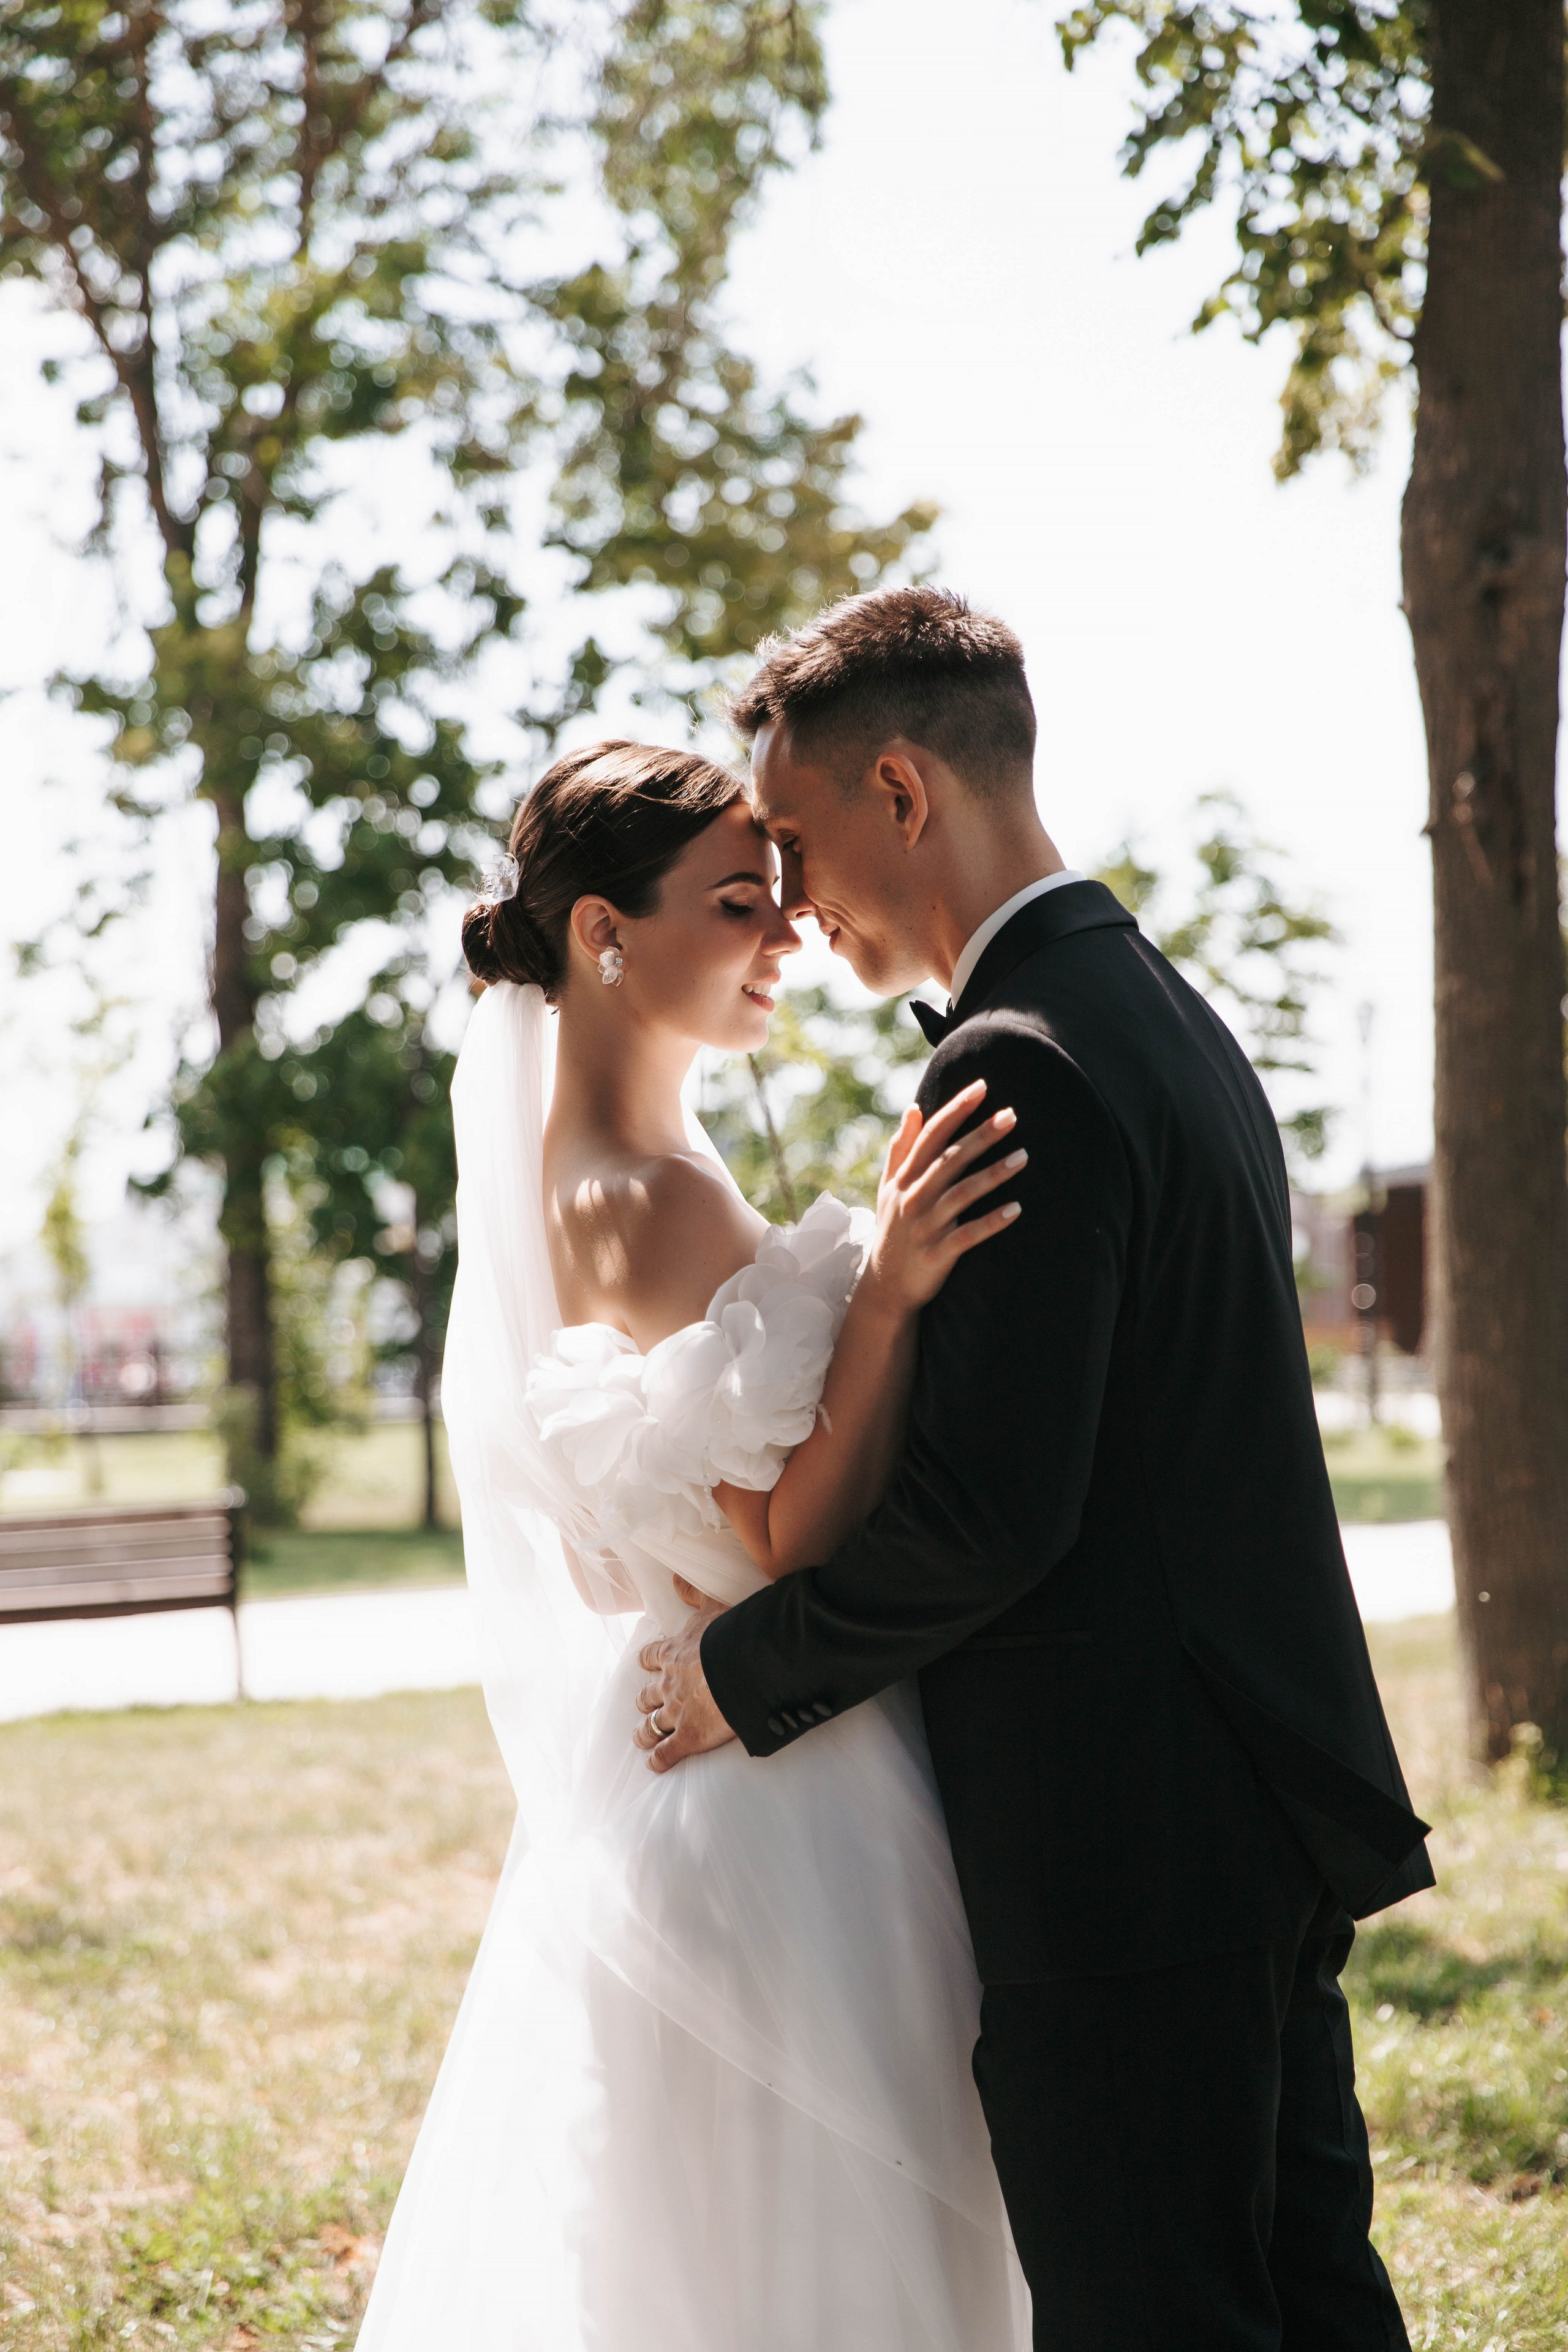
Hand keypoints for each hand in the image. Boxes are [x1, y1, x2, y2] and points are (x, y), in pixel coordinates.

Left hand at [635, 1578, 738, 1772]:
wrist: (743, 1668)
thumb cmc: (730, 1635)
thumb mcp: (712, 1606)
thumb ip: (694, 1595)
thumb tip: (677, 1581)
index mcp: (673, 1654)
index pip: (651, 1657)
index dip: (648, 1662)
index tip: (646, 1665)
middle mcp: (668, 1685)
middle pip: (647, 1695)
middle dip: (646, 1700)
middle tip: (645, 1703)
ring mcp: (676, 1713)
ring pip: (650, 1726)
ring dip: (644, 1733)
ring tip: (640, 1738)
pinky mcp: (688, 1738)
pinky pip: (666, 1753)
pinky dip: (658, 1760)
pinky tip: (653, 1765)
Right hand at [861, 1080, 1024, 1315]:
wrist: (885, 1287)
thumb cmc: (893, 1230)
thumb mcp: (889, 1188)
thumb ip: (901, 1148)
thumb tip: (914, 1109)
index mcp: (904, 1178)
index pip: (931, 1136)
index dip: (955, 1111)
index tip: (981, 1087)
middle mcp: (913, 1198)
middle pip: (950, 1160)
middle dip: (980, 1136)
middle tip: (1011, 1115)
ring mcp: (925, 1226)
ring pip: (962, 1194)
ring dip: (994, 1174)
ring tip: (1024, 1157)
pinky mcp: (937, 1253)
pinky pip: (968, 1235)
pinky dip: (991, 1222)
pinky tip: (1017, 1209)